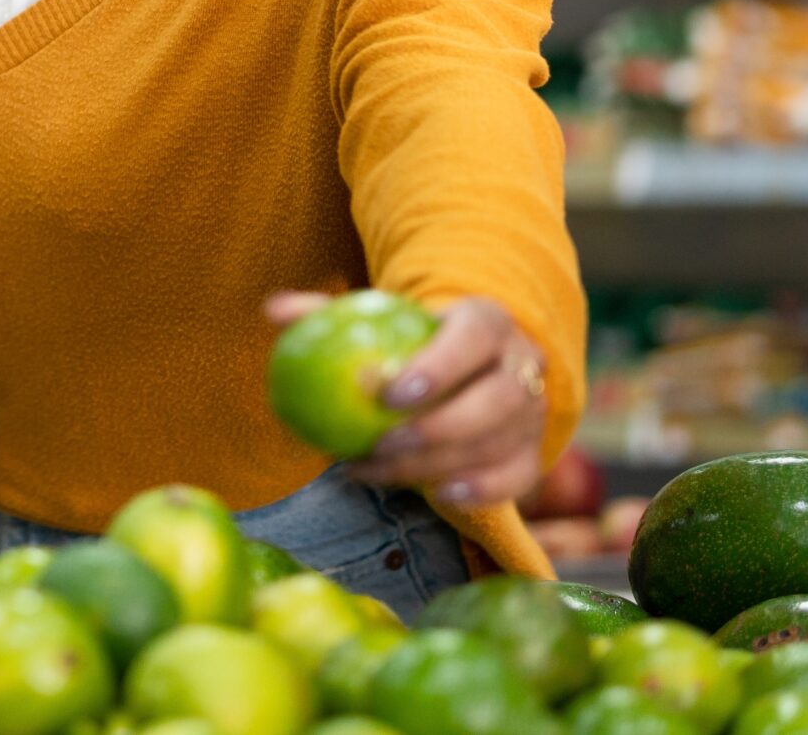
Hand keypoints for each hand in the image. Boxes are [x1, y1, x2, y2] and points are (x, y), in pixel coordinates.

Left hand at [265, 292, 548, 506]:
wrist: (470, 364)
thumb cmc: (411, 340)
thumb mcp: (379, 319)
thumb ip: (329, 314)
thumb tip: (274, 311)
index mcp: (487, 320)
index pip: (473, 336)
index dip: (438, 366)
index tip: (386, 393)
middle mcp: (521, 364)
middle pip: (498, 398)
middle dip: (440, 426)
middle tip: (382, 443)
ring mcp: (533, 412)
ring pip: (501, 443)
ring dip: (440, 464)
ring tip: (379, 470)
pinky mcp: (532, 451)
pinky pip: (516, 477)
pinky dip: (482, 490)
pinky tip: (438, 496)